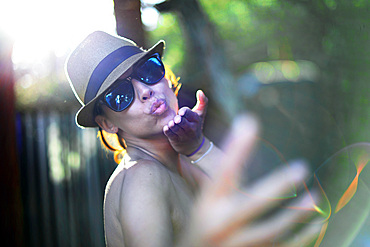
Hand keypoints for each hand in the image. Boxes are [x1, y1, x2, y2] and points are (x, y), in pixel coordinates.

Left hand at [163, 90, 207, 154]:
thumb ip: (202, 102)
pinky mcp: (176, 140)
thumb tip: (200, 91)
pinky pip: (170, 134)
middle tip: (176, 119)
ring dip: (172, 125)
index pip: (189, 114)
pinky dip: (167, 131)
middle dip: (178, 120)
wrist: (193, 145)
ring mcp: (183, 135)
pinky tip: (167, 128)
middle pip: (182, 122)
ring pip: (175, 128)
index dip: (184, 112)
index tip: (181, 112)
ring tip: (172, 123)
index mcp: (196, 119)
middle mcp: (191, 128)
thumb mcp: (200, 114)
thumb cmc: (195, 124)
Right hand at [179, 115, 322, 246]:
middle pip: (252, 203)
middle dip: (278, 185)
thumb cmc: (199, 231)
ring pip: (271, 230)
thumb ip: (218, 185)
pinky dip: (303, 237)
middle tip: (301, 167)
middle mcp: (220, 225)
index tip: (250, 121)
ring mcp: (236, 245)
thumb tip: (226, 152)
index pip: (222, 173)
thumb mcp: (202, 207)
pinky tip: (317, 224)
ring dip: (295, 214)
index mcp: (206, 206)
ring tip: (314, 196)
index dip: (236, 147)